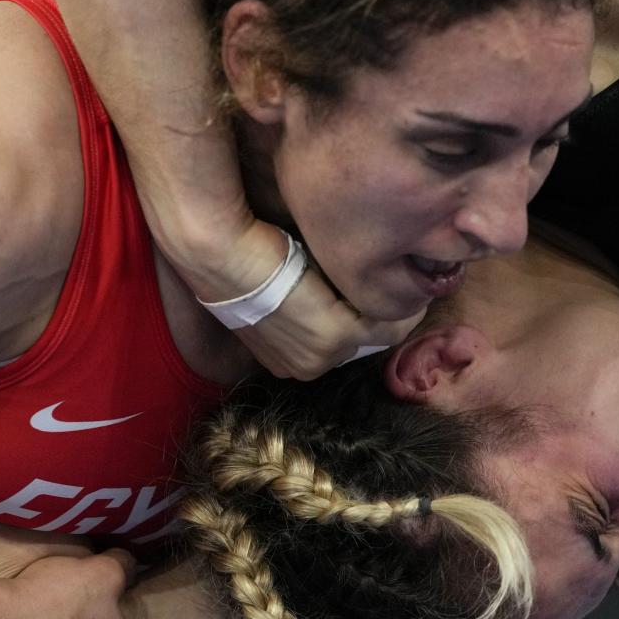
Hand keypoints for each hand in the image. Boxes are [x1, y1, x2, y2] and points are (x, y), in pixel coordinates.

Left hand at [190, 217, 423, 379]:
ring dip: (392, 301)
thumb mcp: (284, 289)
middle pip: (368, 339)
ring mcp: (322, 356)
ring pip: (382, 330)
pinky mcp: (336, 334)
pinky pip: (390, 320)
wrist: (220, 251)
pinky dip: (397, 295)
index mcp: (291, 362)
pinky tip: (398, 269)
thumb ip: (314, 297)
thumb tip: (345, 287)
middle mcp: (307, 367)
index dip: (364, 310)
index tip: (378, 283)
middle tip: (392, 274)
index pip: (346, 343)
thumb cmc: (246, 257)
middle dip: (382, 307)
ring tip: (396, 270)